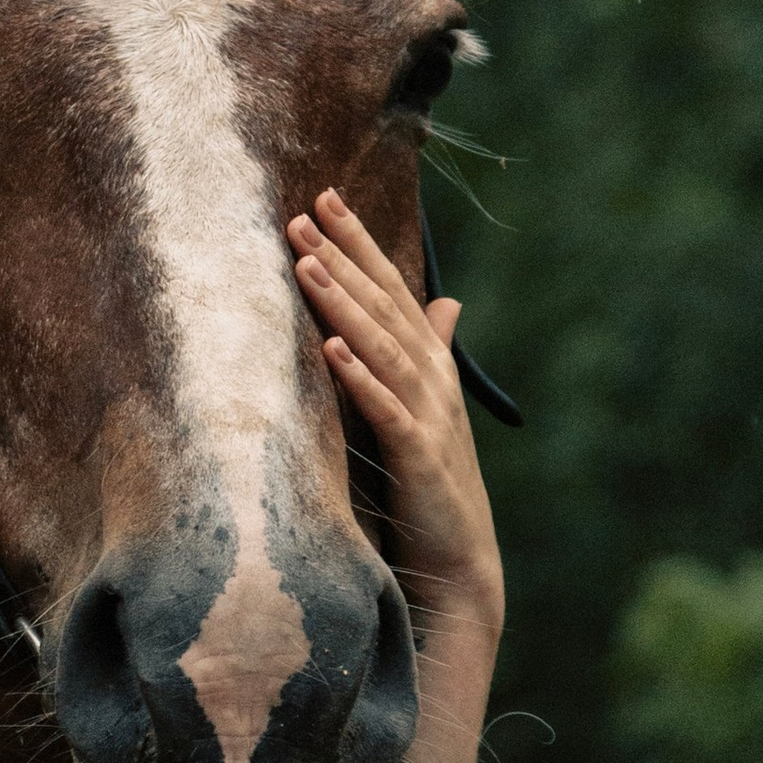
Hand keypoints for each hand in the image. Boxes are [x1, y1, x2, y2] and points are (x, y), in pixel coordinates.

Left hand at [290, 191, 502, 638]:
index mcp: (429, 367)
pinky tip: (329, 348)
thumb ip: (429, 353)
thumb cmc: (433, 488)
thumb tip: (444, 303)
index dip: (360, 245)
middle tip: (304, 214)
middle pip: (384, 308)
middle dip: (344, 258)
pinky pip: (384, 410)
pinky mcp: (419, 458)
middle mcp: (432, 382)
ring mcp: (428, 418)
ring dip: (343, 305)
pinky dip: (358, 376)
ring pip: (381, 348)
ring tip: (307, 265)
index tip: (325, 199)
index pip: (391, 290)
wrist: (458, 563)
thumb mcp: (428, 412)